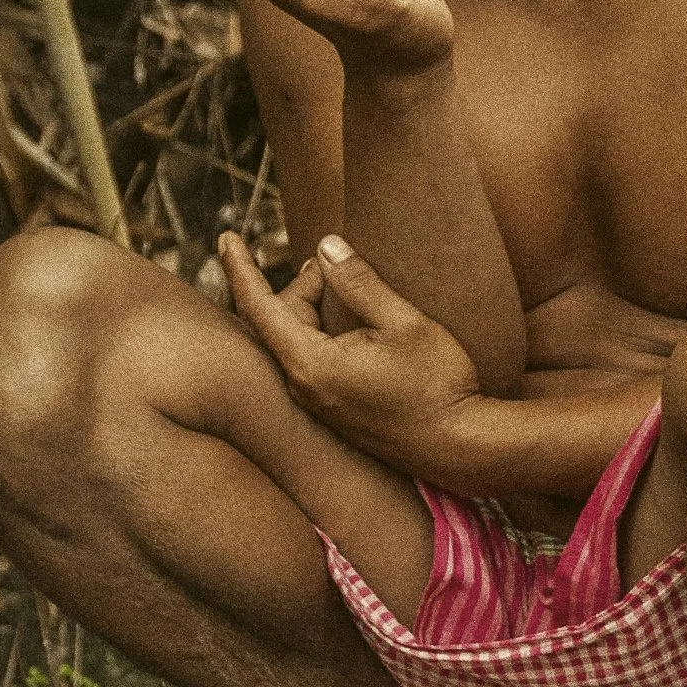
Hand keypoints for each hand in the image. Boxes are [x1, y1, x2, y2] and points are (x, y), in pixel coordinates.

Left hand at [220, 230, 482, 483]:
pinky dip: (319, 333)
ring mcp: (317, 405)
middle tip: (335, 261)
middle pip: (280, 321)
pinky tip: (347, 323)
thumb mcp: (405, 323)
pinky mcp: (333, 413)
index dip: (240, 268)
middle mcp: (303, 388)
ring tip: (338, 283)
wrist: (460, 449)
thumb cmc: (438, 385)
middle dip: (304, 285)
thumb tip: (326, 246)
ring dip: (313, 309)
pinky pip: (309, 363)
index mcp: (311, 364)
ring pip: (295, 342)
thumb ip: (361, 283)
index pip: (258, 307)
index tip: (225, 237)